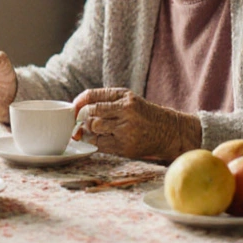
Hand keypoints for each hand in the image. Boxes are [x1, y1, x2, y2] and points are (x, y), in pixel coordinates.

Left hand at [71, 88, 200, 161]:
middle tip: (81, 122)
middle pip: (91, 112)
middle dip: (82, 118)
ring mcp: (126, 129)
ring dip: (88, 130)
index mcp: (124, 97)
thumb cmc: (144, 115)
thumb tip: (77, 112)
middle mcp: (125, 111)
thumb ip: (106, 101)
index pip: (92, 95)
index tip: (74, 107)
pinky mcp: (125, 147)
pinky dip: (94, 142)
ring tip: (94, 130)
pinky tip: (99, 139)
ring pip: (94, 128)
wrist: (168, 132)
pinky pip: (100, 144)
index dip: (78, 102)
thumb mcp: (129, 100)